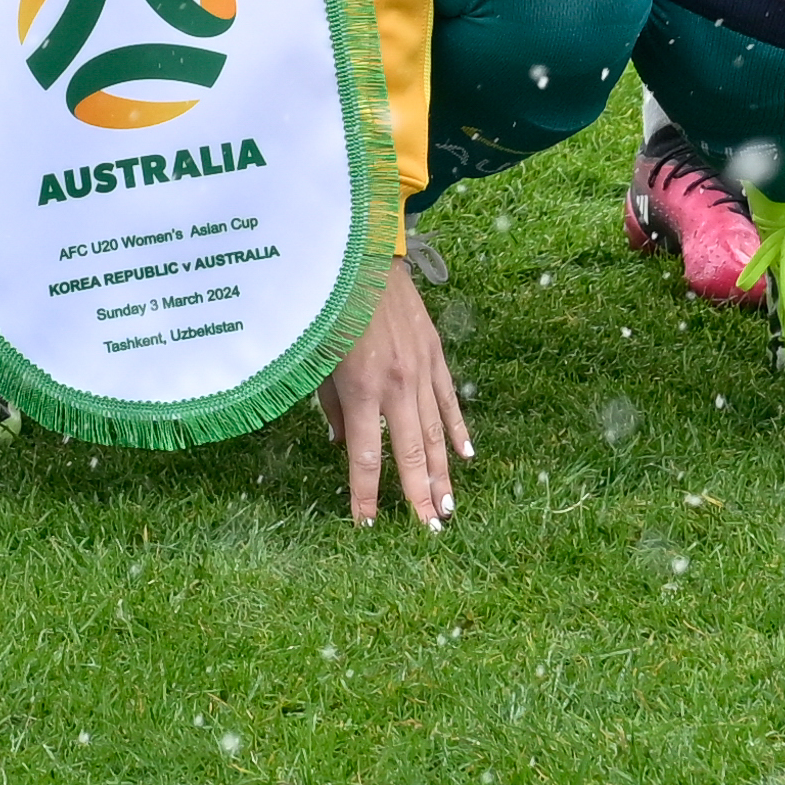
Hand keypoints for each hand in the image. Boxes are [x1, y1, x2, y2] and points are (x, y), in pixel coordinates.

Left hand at [333, 239, 466, 530]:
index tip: (368, 525)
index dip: (366, 495)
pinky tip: (467, 458)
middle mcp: (397, 386)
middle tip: (430, 528)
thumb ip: (330, 406)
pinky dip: (458, 431)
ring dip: (442, 473)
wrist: (365, 256)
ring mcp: (422, 370)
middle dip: (419, 494)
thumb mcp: (317, 359)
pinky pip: (449, 401)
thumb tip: (340, 444)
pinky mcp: (435, 354)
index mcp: (362, 389)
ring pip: (436, 434)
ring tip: (449, 506)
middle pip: (411, 453)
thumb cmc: (330, 308)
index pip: (365, 456)